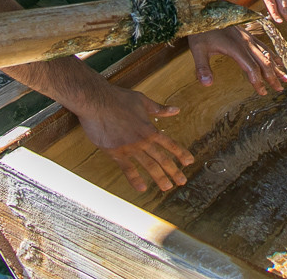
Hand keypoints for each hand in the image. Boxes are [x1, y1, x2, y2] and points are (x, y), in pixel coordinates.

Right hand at [76, 83, 193, 192]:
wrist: (96, 102)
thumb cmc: (118, 98)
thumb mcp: (142, 100)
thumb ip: (159, 108)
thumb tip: (176, 109)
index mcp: (150, 128)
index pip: (170, 144)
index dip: (181, 154)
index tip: (189, 162)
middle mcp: (142, 140)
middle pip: (162, 158)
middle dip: (174, 171)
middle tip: (182, 181)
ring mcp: (130, 148)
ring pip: (148, 166)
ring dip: (159, 178)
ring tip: (167, 187)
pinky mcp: (115, 153)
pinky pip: (127, 169)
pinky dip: (135, 179)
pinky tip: (142, 188)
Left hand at [188, 27, 286, 95]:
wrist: (204, 11)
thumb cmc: (200, 31)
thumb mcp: (197, 49)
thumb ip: (202, 67)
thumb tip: (206, 84)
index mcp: (235, 48)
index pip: (252, 68)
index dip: (258, 82)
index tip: (262, 93)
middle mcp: (245, 42)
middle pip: (263, 62)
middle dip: (272, 76)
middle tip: (280, 89)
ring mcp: (247, 37)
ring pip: (266, 53)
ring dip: (276, 66)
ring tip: (285, 77)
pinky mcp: (247, 34)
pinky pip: (263, 45)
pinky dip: (272, 54)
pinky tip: (278, 60)